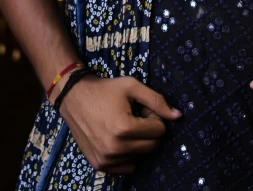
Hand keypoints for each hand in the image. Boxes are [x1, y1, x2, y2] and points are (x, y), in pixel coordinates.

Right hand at [57, 74, 181, 173]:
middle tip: (136, 117)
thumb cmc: (105, 90)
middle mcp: (115, 148)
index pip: (159, 132)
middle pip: (152, 147)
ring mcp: (106, 160)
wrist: (74, 98)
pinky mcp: (100, 166)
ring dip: (139, 143)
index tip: (143, 109)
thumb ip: (157, 101)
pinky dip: (129, 155)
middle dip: (149, 131)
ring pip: (141, 158)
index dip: (155, 118)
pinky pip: (128, 167)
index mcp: (124, 128)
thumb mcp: (132, 86)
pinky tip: (119, 138)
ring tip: (126, 126)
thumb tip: (178, 116)